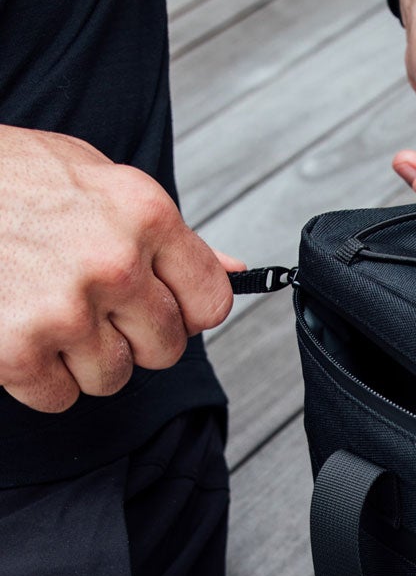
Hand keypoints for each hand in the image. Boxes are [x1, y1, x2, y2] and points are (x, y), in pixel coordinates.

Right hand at [0, 126, 237, 413]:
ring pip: (115, 377)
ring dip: (83, 358)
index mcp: (144, 216)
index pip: (212, 303)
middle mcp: (114, 263)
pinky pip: (60, 397)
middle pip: (166, 348)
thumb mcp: (95, 179)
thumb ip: (167, 232)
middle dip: (133, 336)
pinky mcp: (16, 349)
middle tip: (89, 305)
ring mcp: (65, 309)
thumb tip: (232, 270)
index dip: (185, 310)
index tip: (159, 305)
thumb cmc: (8, 178)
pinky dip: (39, 377)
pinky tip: (19, 331)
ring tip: (46, 311)